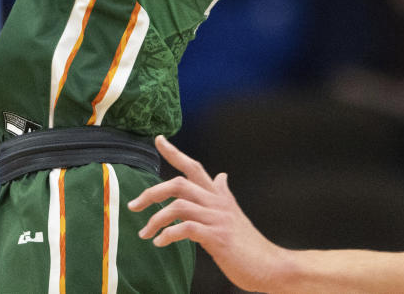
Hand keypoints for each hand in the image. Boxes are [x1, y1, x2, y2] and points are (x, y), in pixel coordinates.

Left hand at [128, 136, 288, 292]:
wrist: (269, 264)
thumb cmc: (247, 242)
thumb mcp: (234, 212)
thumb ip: (223, 193)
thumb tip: (222, 175)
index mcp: (219, 195)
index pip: (194, 166)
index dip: (175, 152)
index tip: (158, 139)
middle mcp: (217, 202)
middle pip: (180, 183)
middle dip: (152, 192)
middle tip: (134, 206)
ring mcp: (217, 218)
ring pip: (178, 205)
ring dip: (155, 219)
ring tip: (144, 233)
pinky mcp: (216, 237)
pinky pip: (186, 229)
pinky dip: (168, 235)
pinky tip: (160, 243)